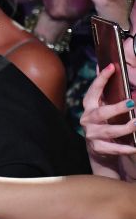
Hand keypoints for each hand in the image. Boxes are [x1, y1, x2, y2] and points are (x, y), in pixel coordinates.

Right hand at [80, 63, 135, 177]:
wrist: (100, 151)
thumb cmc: (107, 125)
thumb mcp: (107, 110)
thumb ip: (112, 98)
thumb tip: (119, 76)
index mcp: (90, 107)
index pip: (93, 91)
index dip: (101, 78)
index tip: (112, 67)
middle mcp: (87, 119)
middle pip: (101, 113)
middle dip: (116, 108)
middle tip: (131, 103)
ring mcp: (91, 134)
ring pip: (108, 131)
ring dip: (125, 128)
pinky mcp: (97, 148)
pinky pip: (112, 148)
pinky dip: (124, 148)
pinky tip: (135, 147)